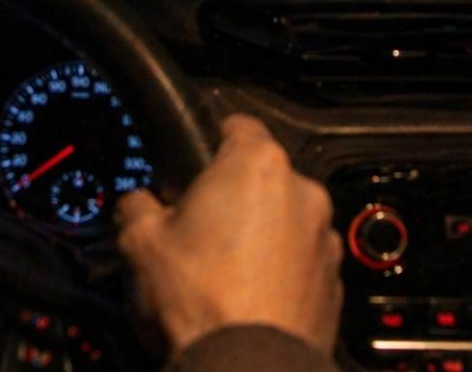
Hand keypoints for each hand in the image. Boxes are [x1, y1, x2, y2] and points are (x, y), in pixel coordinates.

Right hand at [115, 113, 342, 355]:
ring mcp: (323, 240)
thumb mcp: (138, 242)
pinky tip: (245, 300)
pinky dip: (278, 274)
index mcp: (256, 164)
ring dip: (259, 237)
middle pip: (261, 178)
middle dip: (231, 198)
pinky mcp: (334, 283)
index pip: (235, 123)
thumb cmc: (201, 303)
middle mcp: (302, 193)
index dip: (206, 143)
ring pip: (285, 222)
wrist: (246, 369)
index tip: (190, 168)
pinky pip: (301, 263)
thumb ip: (137, 204)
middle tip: (194, 231)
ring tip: (220, 275)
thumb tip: (137, 203)